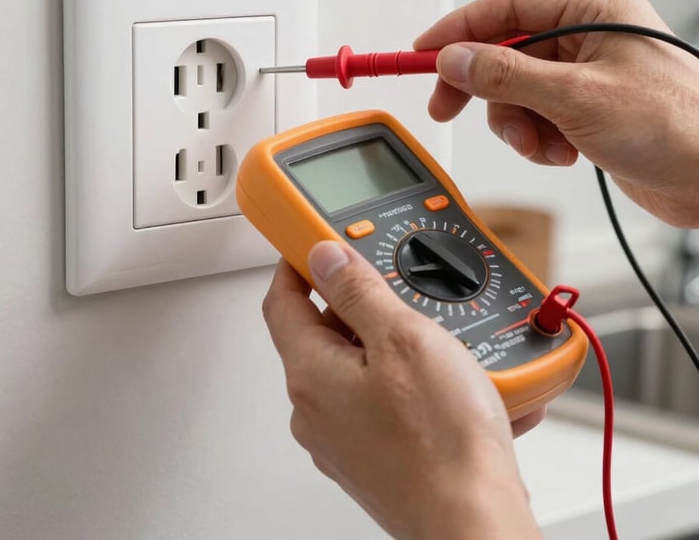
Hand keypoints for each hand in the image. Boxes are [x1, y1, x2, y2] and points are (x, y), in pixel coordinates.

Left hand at [263, 241, 541, 539]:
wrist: (475, 523)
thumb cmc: (441, 443)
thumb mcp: (402, 338)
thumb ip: (357, 290)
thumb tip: (324, 257)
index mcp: (311, 376)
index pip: (281, 302)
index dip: (295, 264)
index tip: (314, 244)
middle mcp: (317, 411)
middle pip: (323, 334)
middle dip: (360, 304)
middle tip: (397, 289)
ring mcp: (345, 438)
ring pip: (359, 367)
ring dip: (393, 344)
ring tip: (441, 340)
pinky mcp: (375, 456)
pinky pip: (384, 400)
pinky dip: (414, 382)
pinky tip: (456, 383)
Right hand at [414, 0, 698, 227]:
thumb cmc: (678, 126)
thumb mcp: (577, 97)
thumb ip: (507, 75)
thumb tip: (455, 58)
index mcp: (592, 9)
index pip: (505, 7)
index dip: (457, 30)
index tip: (422, 53)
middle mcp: (588, 35)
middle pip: (504, 51)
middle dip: (483, 88)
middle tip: (447, 108)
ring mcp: (586, 73)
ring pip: (516, 90)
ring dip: (518, 124)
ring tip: (542, 144)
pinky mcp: (586, 107)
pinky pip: (536, 115)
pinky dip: (539, 138)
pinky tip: (565, 151)